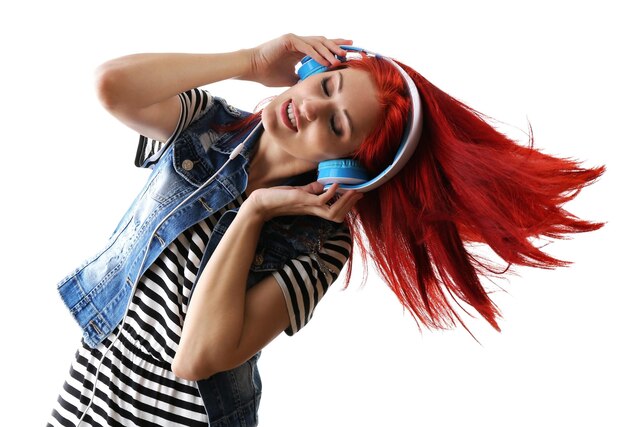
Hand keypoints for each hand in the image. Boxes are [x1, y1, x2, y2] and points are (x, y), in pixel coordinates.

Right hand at [241, 33, 352, 86]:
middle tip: (349, 49)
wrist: (252, 69)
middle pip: (322, 42)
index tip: (345, 52)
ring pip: (317, 43)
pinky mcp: (289, 40)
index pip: (320, 47)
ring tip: (340, 58)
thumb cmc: (267, 74)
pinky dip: (317, 54)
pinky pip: (307, 47)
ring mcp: (294, 40)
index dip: (333, 48)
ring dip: (329, 51)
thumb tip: (311, 86)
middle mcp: (298, 42)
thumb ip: (301, 79)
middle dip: (337, 45)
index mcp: (299, 50)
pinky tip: (325, 60)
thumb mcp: (289, 79)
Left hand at [243, 182, 362, 222]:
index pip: (336, 211)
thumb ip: (313, 189)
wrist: (262, 202)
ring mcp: (309, 206)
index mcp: (314, 209)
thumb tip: (325, 184)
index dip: (348, 205)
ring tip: (353, 190)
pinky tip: (337, 184)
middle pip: (338, 215)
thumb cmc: (279, 197)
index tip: (359, 195)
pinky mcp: (303, 200)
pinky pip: (322, 200)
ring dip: (345, 202)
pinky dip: (331, 193)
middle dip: (351, 205)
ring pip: (333, 212)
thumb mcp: (300, 191)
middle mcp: (314, 210)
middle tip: (360, 193)